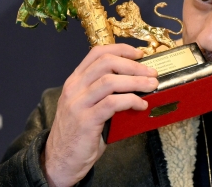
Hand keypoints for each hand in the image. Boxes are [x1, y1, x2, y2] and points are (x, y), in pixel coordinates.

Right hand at [41, 44, 157, 186]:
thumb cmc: (79, 133)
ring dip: (136, 81)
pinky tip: (141, 105)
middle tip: (151, 72)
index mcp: (75, 81)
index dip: (121, 49)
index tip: (139, 53)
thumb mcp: (87, 105)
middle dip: (133, 65)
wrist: (59, 161)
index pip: (97, 53)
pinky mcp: (86, 121)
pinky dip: (131, 101)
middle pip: (106, 63)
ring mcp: (78, 104)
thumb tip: (136, 82)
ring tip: (151, 86)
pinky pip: (112, 103)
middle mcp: (74, 88)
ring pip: (110, 81)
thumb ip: (104, 92)